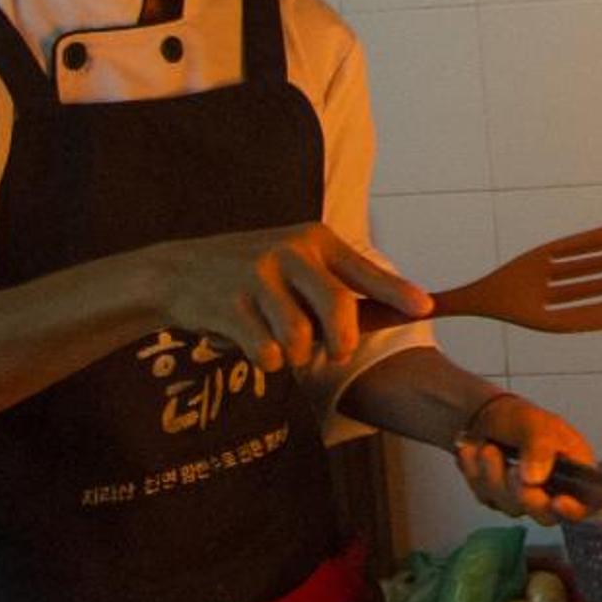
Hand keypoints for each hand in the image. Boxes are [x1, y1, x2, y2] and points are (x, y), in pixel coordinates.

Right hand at [147, 222, 430, 375]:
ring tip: (280, 344)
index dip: (396, 293)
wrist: (177, 271)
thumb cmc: (251, 274)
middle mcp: (290, 252)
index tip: (425, 308)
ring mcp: (258, 276)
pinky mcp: (230, 304)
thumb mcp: (294, 262)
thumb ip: (334, 284)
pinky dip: (267, 361)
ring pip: (300, 338)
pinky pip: (268, 353)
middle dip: (343, 342)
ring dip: (296, 355)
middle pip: (337, 310)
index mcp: (314, 240)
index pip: (364, 271)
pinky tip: (252, 344)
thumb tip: (392, 311)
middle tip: (338, 352)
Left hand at [452, 392, 594, 524]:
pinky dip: (476, 475)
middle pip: (545, 514)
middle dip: (523, 493)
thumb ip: (540, 449)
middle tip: (511, 469)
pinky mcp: (499, 499)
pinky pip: (487, 498)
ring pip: (510, 507)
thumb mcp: (535, 424)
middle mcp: (553, 489)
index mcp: (574, 470)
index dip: (574, 510)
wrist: (484, 417)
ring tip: (487, 447)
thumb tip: (534, 480)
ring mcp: (525, 498)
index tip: (557, 502)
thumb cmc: (519, 417)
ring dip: (493, 476)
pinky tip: (474, 453)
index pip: (585, 504)